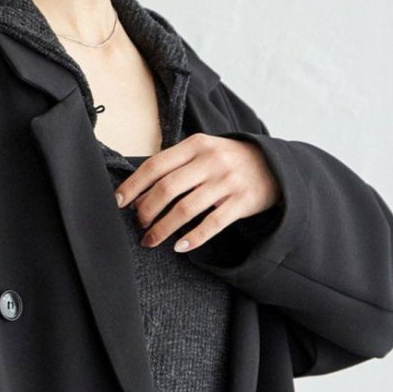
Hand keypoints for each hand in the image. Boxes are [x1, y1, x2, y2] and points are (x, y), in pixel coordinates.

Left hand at [114, 133, 282, 250]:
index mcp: (196, 145)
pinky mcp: (242, 202)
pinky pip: (213, 223)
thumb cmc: (227, 161)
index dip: (134, 185)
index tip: (119, 202)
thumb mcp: (203, 151)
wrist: (273, 165)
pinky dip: (194, 238)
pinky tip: (180, 247)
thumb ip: (175, 165)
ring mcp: (227, 181)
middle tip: (139, 224)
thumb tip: (138, 192)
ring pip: (186, 209)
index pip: (156, 165)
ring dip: (163, 228)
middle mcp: (211, 160)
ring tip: (150, 240)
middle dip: (146, 210)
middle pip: (167, 189)